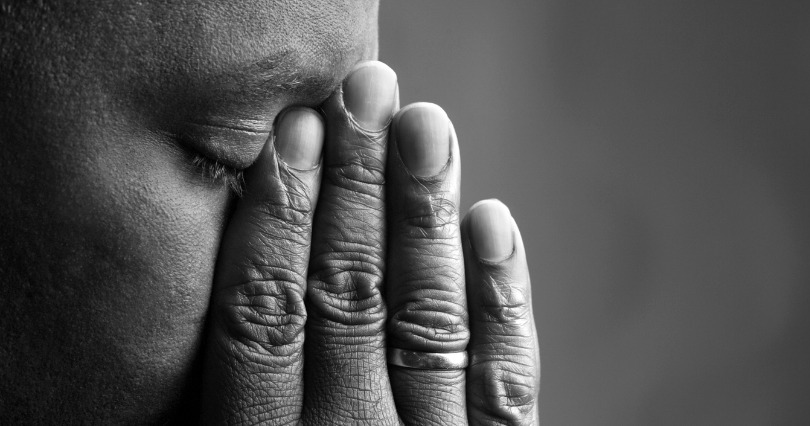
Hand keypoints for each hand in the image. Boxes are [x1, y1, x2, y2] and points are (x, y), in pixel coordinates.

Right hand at [200, 61, 539, 424]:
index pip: (266, 317)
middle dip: (358, 188)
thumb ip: (236, 378)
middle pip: (351, 300)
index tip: (297, 132)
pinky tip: (489, 221)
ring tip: (425, 128)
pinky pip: (503, 380)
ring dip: (424, 216)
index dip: (280, 218)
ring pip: (428, 322)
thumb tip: (244, 255)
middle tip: (366, 97)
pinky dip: (500, 298)